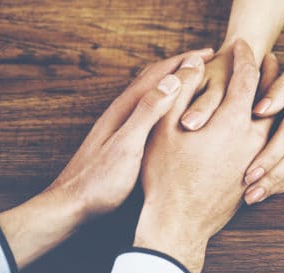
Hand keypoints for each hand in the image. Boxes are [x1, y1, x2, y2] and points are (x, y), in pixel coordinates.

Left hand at [46, 49, 214, 215]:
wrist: (71, 208)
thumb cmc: (99, 182)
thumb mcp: (127, 145)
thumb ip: (148, 112)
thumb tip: (173, 80)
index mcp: (126, 109)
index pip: (159, 74)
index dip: (186, 61)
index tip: (211, 54)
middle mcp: (123, 112)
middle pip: (156, 79)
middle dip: (183, 67)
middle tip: (209, 62)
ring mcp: (123, 126)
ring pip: (154, 95)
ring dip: (177, 84)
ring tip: (200, 83)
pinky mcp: (125, 141)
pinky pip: (153, 113)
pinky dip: (170, 104)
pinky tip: (178, 116)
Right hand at [135, 40, 277, 272]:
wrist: (180, 223)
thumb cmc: (166, 175)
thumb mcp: (164, 128)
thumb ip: (180, 92)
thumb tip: (193, 64)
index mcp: (231, 122)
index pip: (247, 78)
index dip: (244, 56)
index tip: (242, 45)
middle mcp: (253, 139)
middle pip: (272, 99)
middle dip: (271, 75)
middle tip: (272, 59)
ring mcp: (258, 159)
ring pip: (275, 123)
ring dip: (274, 102)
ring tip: (270, 89)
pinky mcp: (256, 175)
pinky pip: (271, 144)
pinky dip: (272, 127)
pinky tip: (265, 125)